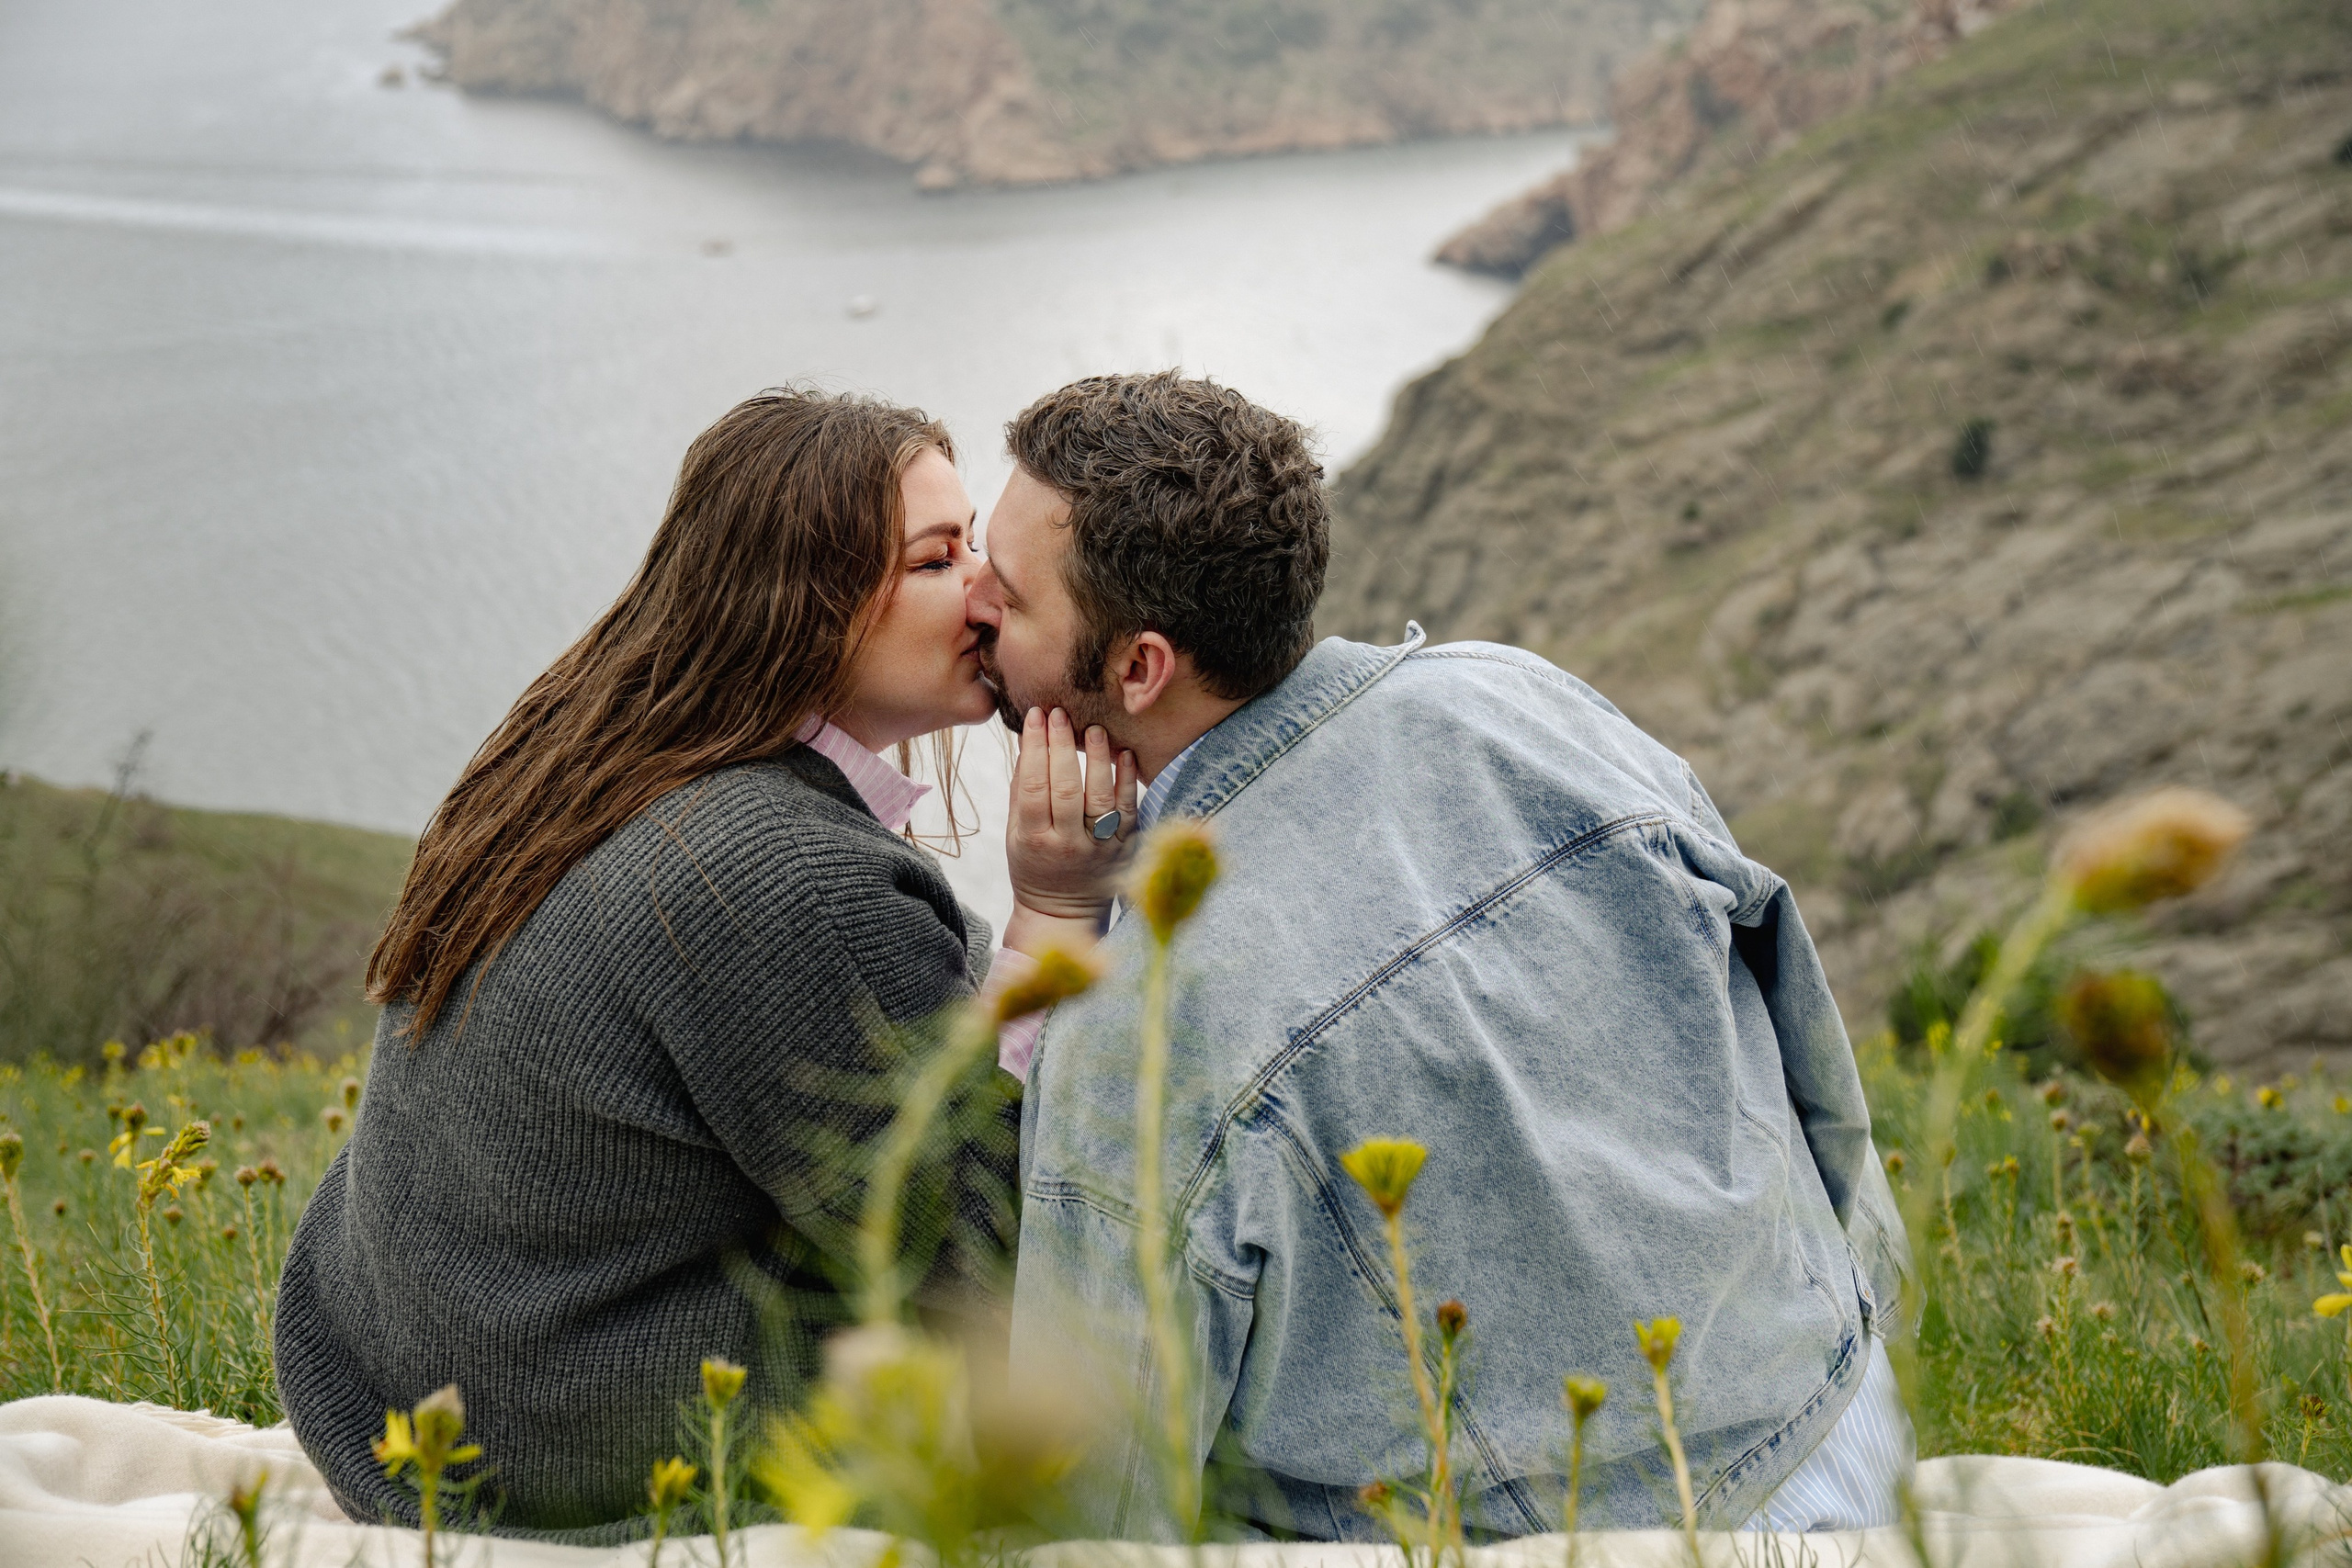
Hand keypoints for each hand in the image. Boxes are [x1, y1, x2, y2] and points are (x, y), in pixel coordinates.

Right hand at [1005, 707, 1137, 924]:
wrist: (1064, 915)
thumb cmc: (1034, 868)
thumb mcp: (1015, 836)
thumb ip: (1020, 792)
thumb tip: (1027, 743)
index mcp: (1034, 841)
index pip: (1034, 786)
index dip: (1034, 747)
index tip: (1035, 716)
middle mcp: (1068, 845)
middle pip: (1066, 788)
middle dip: (1062, 745)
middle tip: (1061, 713)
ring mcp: (1100, 849)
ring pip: (1101, 798)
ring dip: (1099, 759)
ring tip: (1095, 729)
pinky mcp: (1125, 850)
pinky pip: (1129, 811)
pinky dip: (1128, 781)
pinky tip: (1125, 754)